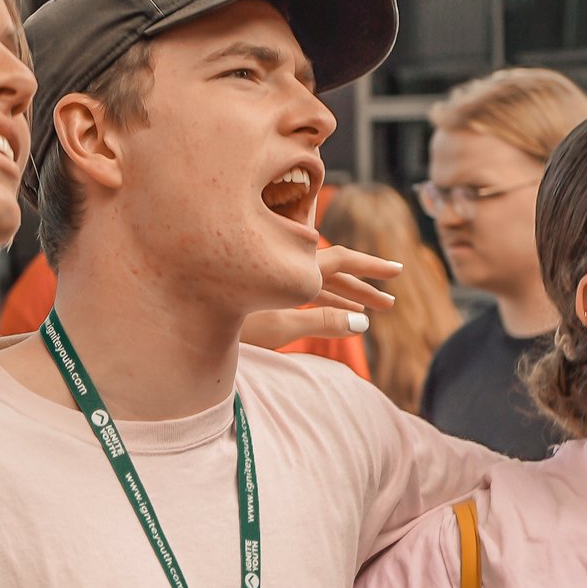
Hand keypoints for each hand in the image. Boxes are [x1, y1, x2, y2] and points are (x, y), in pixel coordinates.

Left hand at [242, 244, 400, 355]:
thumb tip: (364, 323)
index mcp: (292, 267)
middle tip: (390, 303)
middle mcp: (286, 267)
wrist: (188, 327)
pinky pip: (305, 293)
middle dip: (362, 288)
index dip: (371, 266)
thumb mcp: (280, 326)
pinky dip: (326, 302)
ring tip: (371, 310)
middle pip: (333, 272)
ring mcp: (275, 279)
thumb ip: (322, 322)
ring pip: (320, 284)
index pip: (342, 259)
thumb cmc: (233, 326)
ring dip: (346, 297)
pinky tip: (341, 313)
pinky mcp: (266, 293)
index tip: (398, 271)